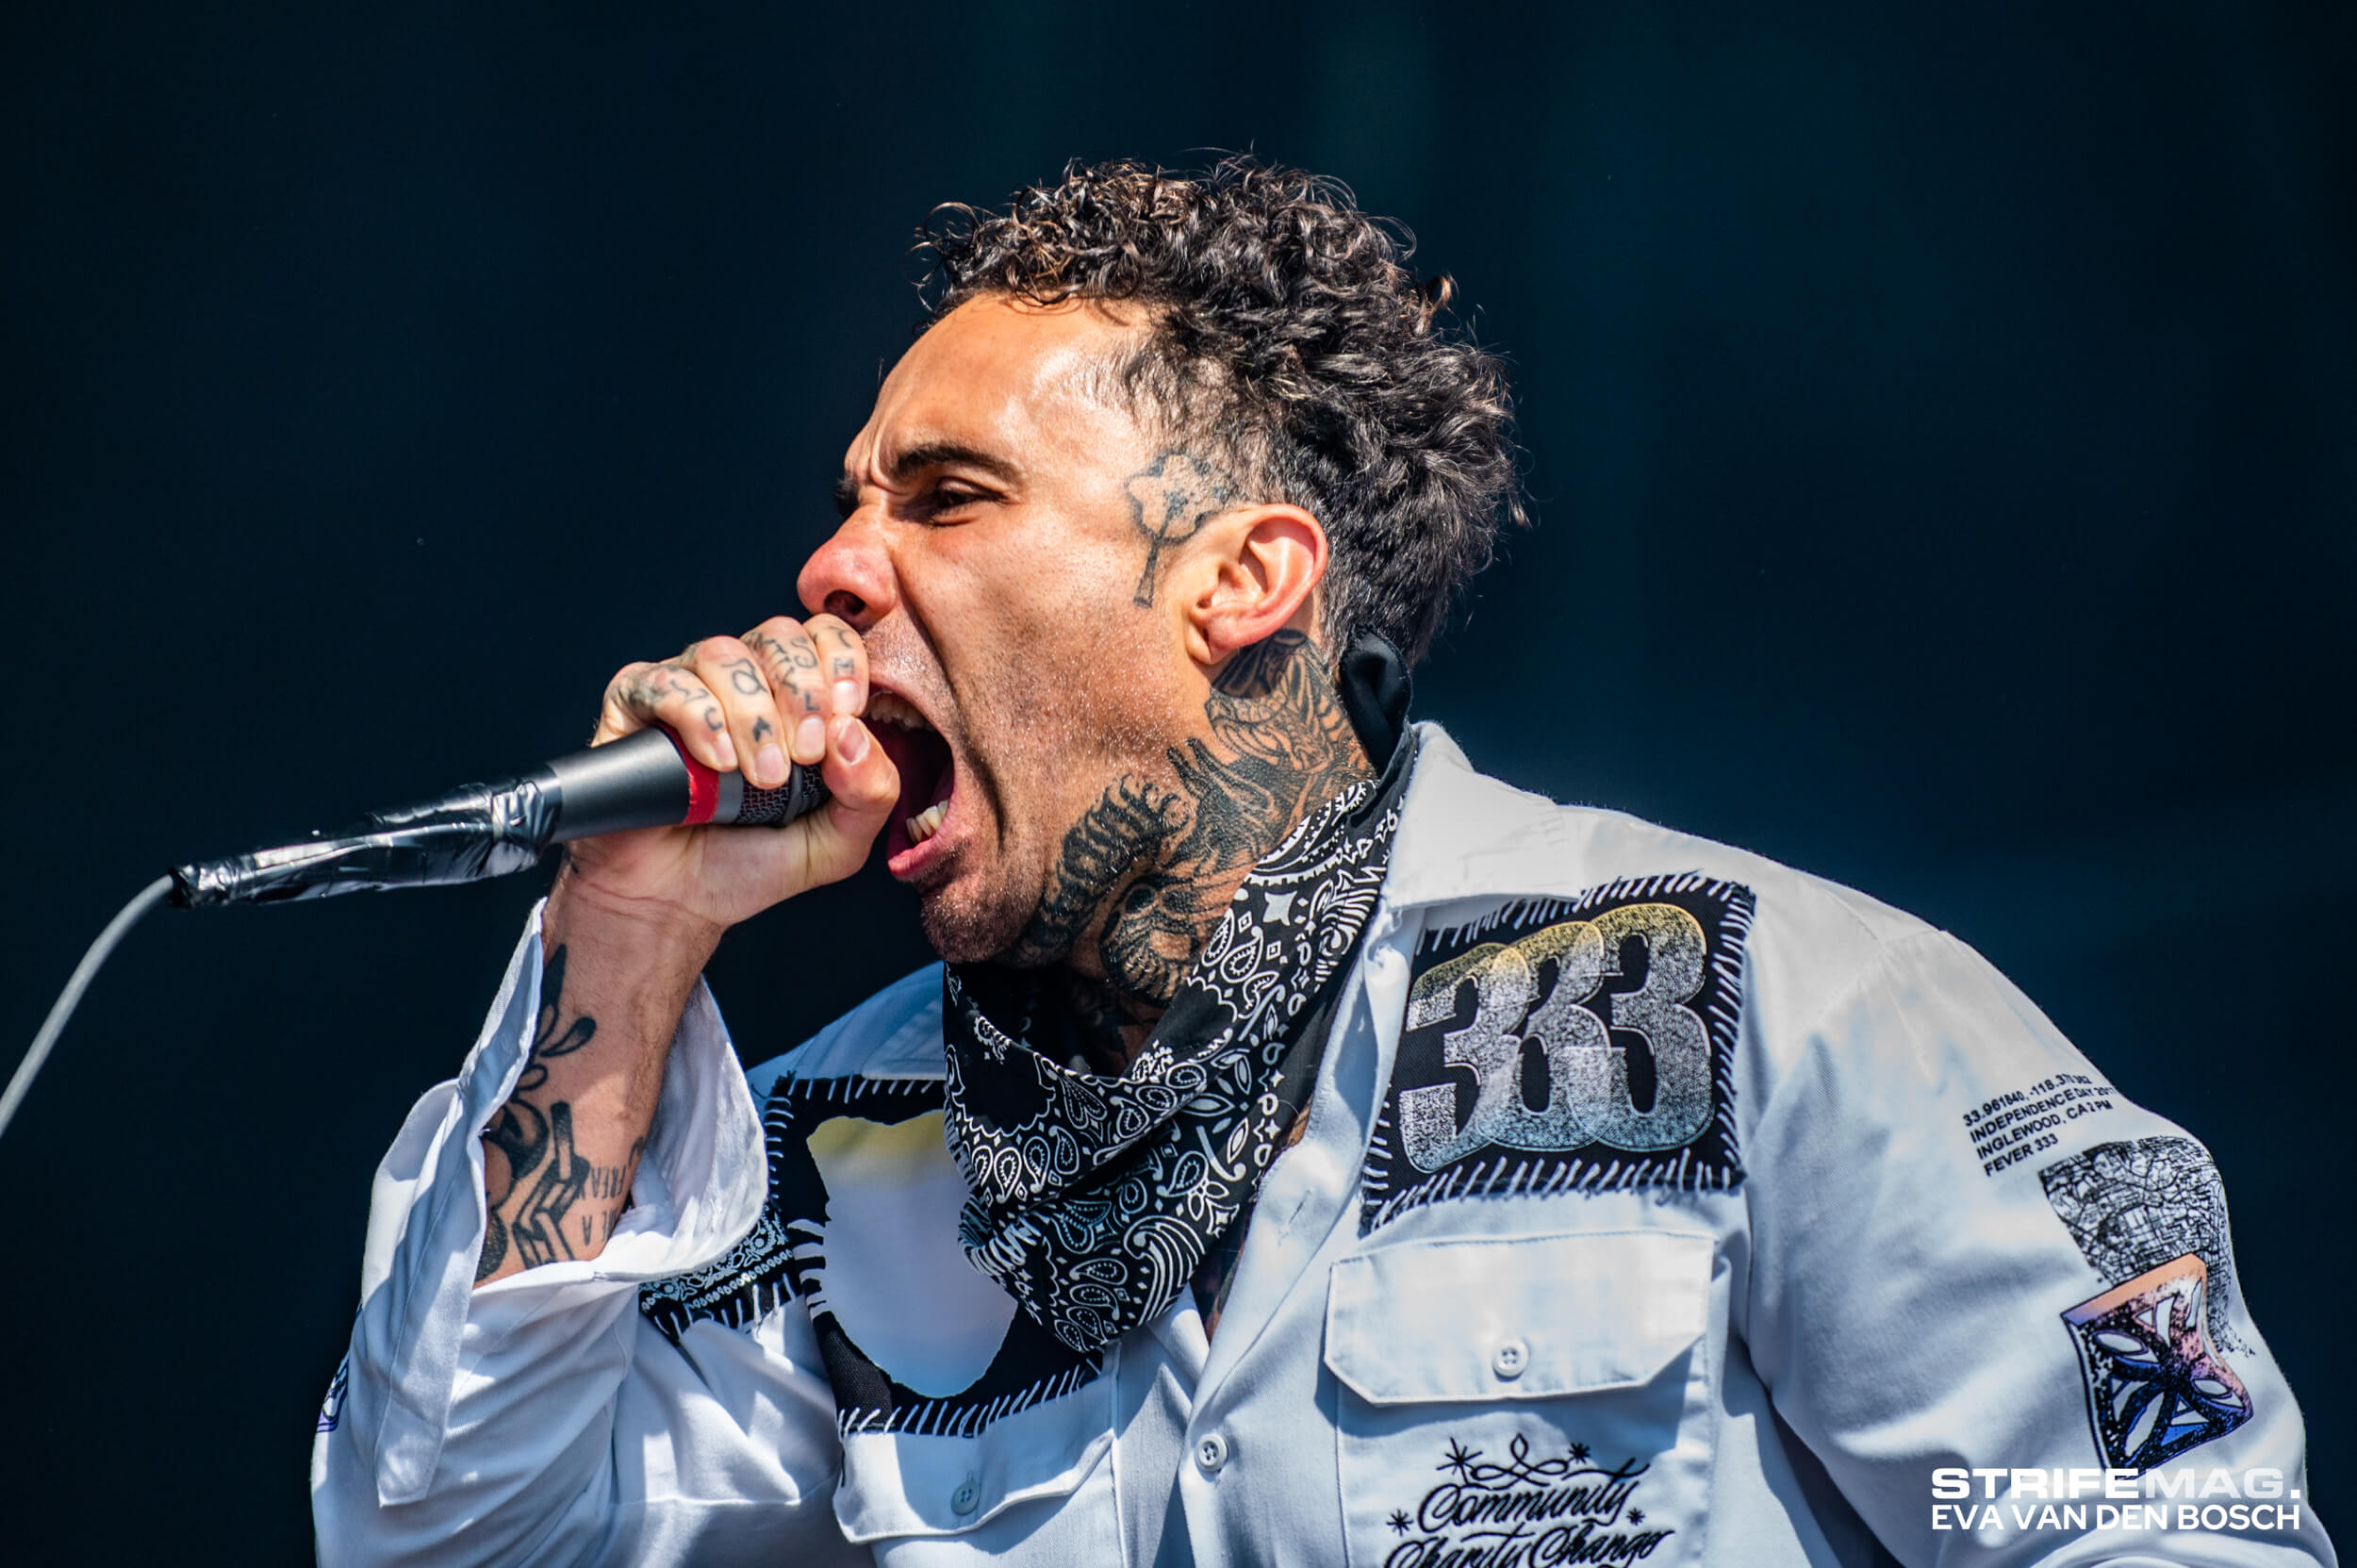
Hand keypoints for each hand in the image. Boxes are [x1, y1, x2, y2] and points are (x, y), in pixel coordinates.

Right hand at [553, 614, 899, 938]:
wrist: (675, 902)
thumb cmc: (751, 864)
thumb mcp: (837, 843)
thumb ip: (871, 793)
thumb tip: (857, 734)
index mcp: (794, 697)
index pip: (825, 635)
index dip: (842, 662)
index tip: (847, 716)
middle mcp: (742, 681)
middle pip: (779, 634)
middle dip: (803, 692)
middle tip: (806, 755)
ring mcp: (686, 686)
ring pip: (723, 653)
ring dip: (754, 714)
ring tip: (762, 777)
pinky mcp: (633, 704)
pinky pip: (665, 682)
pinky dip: (700, 718)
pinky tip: (717, 763)